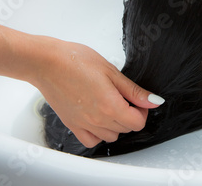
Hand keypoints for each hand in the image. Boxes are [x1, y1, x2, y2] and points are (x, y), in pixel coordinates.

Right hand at [32, 39, 163, 147]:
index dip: (143, 110)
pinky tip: (98, 118)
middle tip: (124, 97)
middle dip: (131, 115)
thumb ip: (134, 91)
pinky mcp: (72, 125)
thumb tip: (154, 101)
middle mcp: (97, 120)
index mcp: (110, 106)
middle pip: (126, 129)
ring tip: (111, 105)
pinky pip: (91, 140)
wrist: (47, 63)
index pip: (138, 122)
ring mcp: (84, 124)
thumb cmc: (76, 61)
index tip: (137, 100)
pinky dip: (98, 134)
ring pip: (111, 136)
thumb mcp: (111, 72)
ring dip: (116, 125)